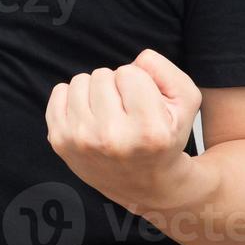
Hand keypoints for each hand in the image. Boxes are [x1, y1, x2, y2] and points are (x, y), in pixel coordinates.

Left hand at [45, 48, 202, 210]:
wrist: (145, 184)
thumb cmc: (164, 137)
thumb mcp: (185, 102)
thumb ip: (166, 71)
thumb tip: (137, 60)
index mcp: (149, 132)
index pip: (130, 73)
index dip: (139, 83)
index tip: (144, 105)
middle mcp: (113, 139)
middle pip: (102, 74)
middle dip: (115, 86)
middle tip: (126, 112)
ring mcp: (82, 141)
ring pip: (80, 80)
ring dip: (94, 92)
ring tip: (109, 115)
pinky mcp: (60, 141)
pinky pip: (59, 91)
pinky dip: (73, 98)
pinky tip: (90, 118)